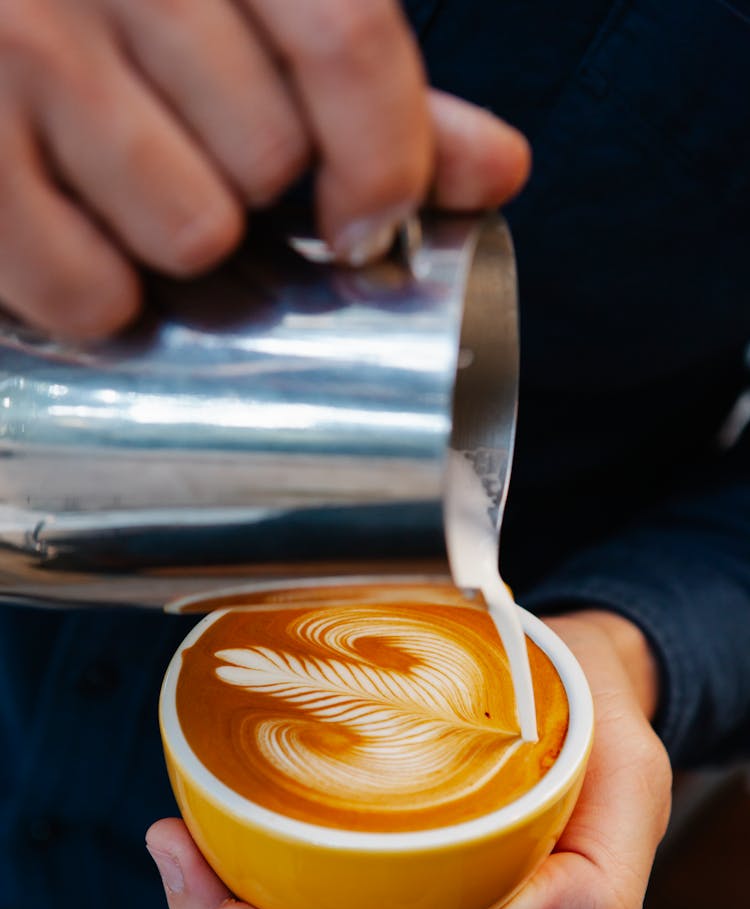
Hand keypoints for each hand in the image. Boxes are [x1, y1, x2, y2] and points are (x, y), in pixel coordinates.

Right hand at [0, 0, 529, 339]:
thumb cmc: (116, 4)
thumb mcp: (253, 5)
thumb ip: (366, 84)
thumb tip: (497, 168)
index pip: (347, 39)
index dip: (384, 157)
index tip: (366, 224)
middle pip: (268, 158)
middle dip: (250, 189)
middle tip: (193, 153)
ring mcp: (25, 45)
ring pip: (190, 231)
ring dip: (177, 240)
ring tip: (127, 187)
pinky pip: (88, 291)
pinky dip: (98, 294)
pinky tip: (77, 233)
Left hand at [146, 610, 671, 908]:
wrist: (581, 675)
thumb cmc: (605, 743)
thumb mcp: (632, 798)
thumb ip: (596, 886)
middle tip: (178, 866)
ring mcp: (397, 884)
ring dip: (219, 900)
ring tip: (171, 841)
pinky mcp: (371, 835)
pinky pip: (297, 866)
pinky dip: (244, 850)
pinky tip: (205, 813)